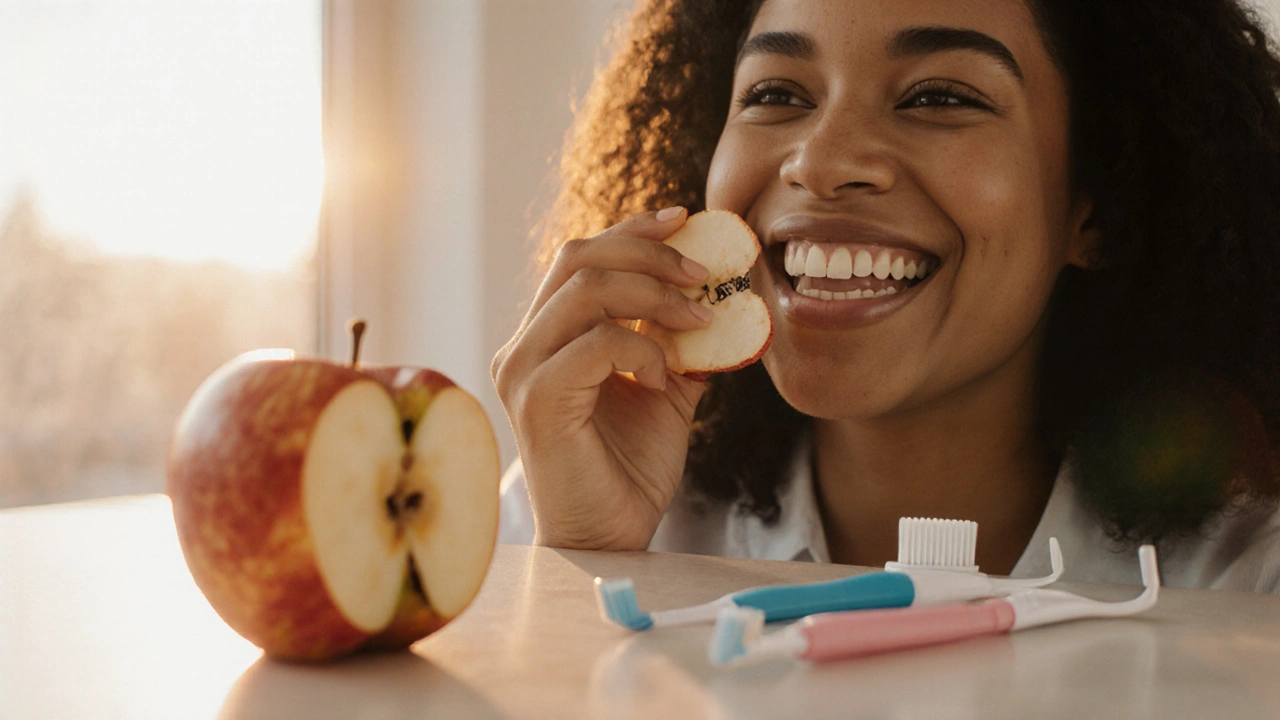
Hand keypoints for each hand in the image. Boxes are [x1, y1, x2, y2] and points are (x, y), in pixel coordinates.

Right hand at [491, 207, 711, 549]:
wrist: (611, 539)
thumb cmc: (629, 470)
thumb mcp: (666, 391)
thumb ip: (680, 342)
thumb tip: (726, 297)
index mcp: (547, 337)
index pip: (581, 257)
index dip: (632, 228)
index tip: (684, 217)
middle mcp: (524, 345)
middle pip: (578, 256)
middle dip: (648, 251)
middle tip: (703, 272)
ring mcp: (523, 370)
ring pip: (584, 289)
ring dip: (653, 294)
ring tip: (697, 319)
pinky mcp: (536, 401)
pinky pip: (596, 343)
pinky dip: (642, 349)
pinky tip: (665, 378)